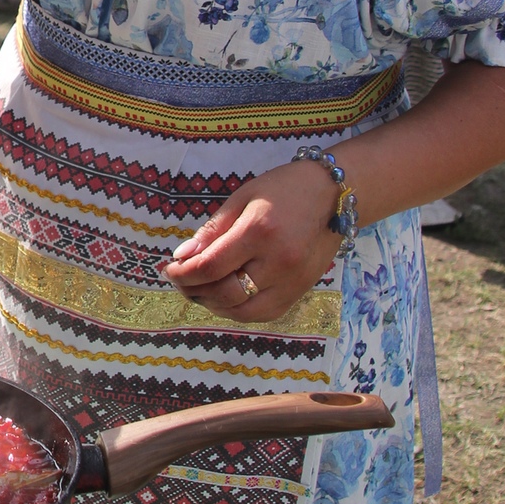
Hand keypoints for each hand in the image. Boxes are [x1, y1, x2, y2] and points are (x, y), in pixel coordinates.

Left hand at [160, 160, 341, 322]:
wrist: (334, 195)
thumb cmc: (284, 188)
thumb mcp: (243, 197)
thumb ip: (212, 230)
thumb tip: (183, 257)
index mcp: (259, 231)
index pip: (211, 267)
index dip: (184, 274)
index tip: (170, 269)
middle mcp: (278, 262)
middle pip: (225, 294)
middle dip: (194, 291)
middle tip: (181, 280)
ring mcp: (292, 281)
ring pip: (243, 312)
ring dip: (214, 305)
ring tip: (200, 290)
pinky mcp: (300, 292)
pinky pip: (263, 314)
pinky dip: (238, 311)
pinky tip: (225, 298)